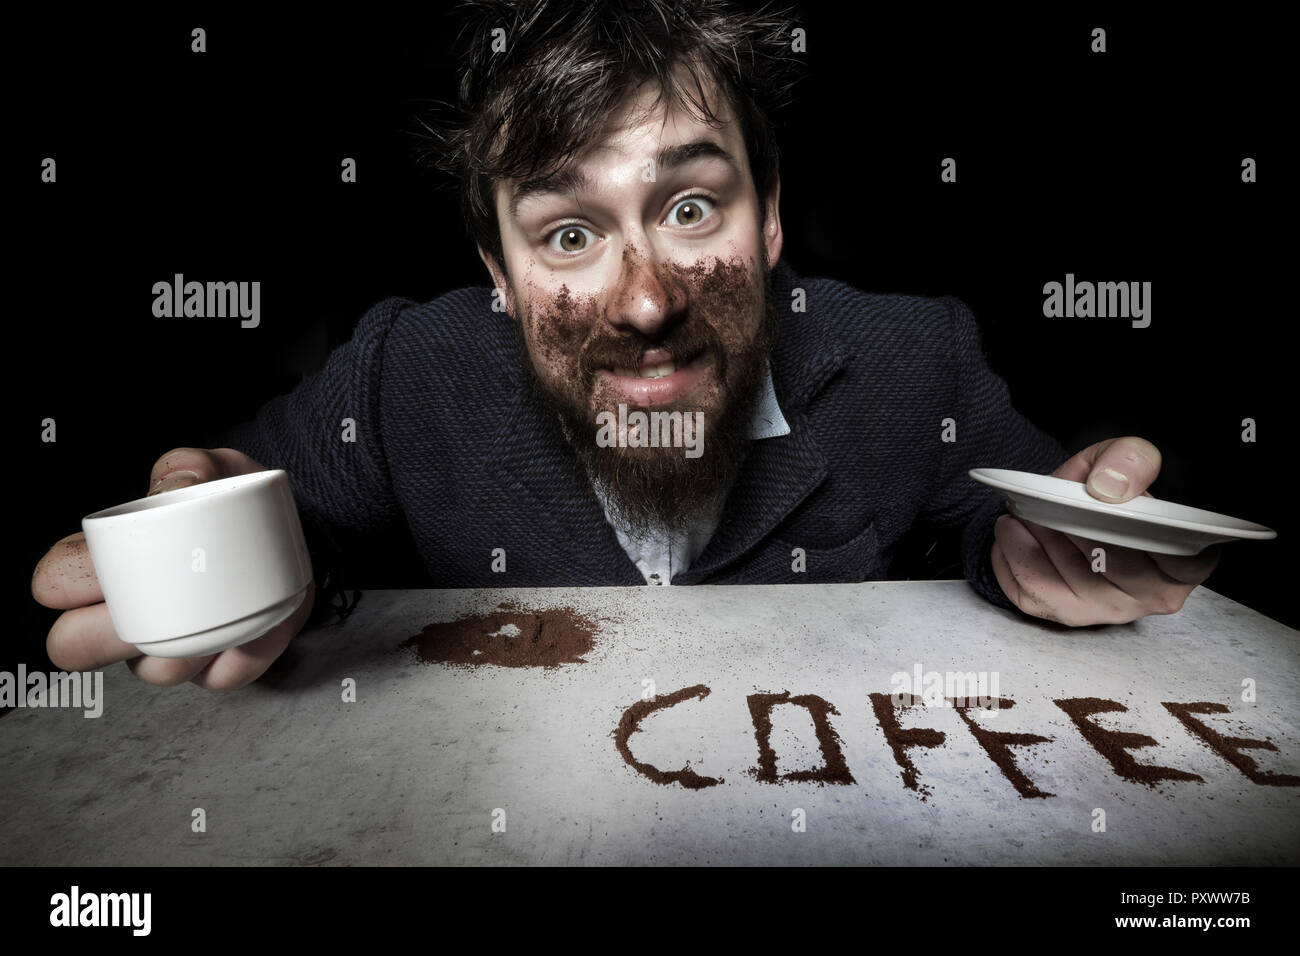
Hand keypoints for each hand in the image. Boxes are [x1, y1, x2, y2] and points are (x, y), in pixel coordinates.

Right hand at [31, 447, 314, 690]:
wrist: (286, 532)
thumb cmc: (233, 501)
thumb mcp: (215, 471)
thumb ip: (189, 467)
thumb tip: (176, 487)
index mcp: (108, 567)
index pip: (54, 583)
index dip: (65, 582)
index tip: (101, 567)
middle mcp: (129, 617)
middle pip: (75, 647)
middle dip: (101, 635)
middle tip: (153, 602)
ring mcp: (171, 651)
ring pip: (156, 671)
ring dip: (185, 647)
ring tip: (224, 605)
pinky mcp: (221, 667)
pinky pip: (221, 677)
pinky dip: (243, 655)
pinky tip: (258, 628)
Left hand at [990, 436, 1219, 625]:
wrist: (1085, 503)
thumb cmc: (1117, 487)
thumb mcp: (1128, 457)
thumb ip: (1130, 460)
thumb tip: (1107, 488)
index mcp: (1186, 558)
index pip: (1182, 559)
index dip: (1142, 532)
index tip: (1105, 506)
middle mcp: (1154, 592)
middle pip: (1112, 564)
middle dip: (1073, 529)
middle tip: (1045, 503)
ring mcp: (1113, 609)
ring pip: (1069, 583)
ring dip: (1036, 546)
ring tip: (1018, 516)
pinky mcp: (1073, 615)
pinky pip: (1035, 598)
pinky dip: (1013, 565)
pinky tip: (1010, 537)